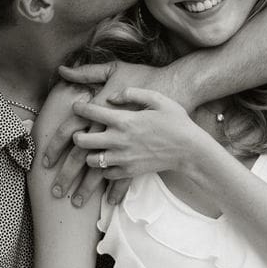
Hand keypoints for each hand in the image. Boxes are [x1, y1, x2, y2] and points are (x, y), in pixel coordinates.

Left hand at [70, 87, 207, 197]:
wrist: (190, 149)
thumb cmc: (176, 120)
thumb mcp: (157, 98)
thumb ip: (132, 93)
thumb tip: (112, 96)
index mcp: (124, 120)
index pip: (91, 112)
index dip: (79, 108)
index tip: (76, 106)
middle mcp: (119, 140)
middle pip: (82, 140)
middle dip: (77, 135)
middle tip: (79, 131)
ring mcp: (123, 158)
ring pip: (91, 160)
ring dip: (89, 154)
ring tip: (94, 149)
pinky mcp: (129, 172)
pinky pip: (106, 174)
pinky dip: (104, 168)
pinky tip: (108, 161)